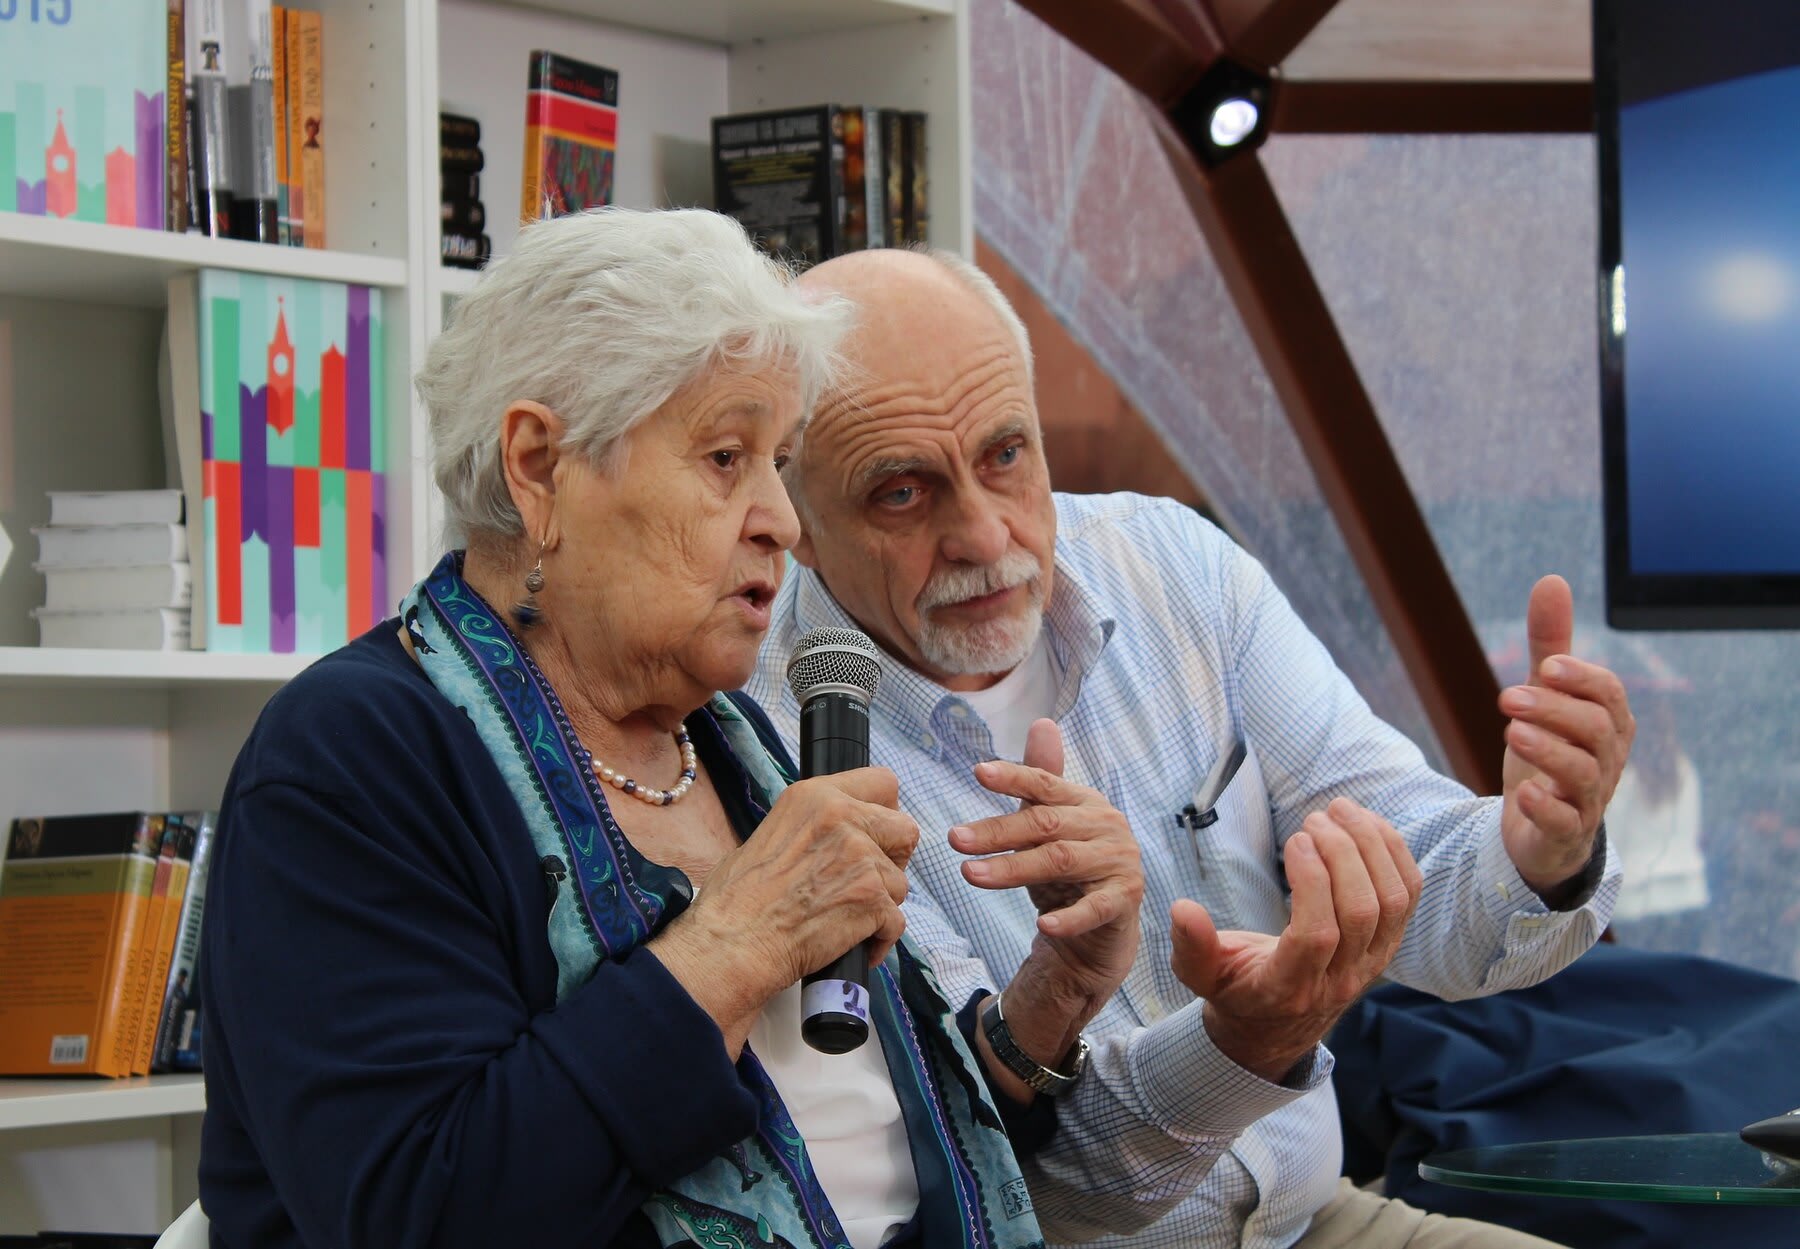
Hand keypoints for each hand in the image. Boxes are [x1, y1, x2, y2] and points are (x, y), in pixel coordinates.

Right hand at [649, 768, 917, 1052]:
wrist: (731, 945)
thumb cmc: (736, 900)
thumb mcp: (771, 833)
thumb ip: (813, 826)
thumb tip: (835, 836)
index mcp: (815, 796)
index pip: (883, 783)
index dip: (884, 813)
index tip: (875, 834)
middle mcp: (842, 817)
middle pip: (905, 829)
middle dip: (894, 857)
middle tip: (869, 880)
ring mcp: (861, 857)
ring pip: (900, 882)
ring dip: (881, 903)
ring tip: (846, 918)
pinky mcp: (871, 898)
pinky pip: (896, 921)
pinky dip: (880, 939)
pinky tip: (856, 945)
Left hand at [952, 720, 1142, 1087]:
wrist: (1101, 928)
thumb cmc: (1068, 871)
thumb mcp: (1049, 826)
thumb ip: (1041, 780)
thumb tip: (1042, 722)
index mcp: (1085, 801)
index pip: (1045, 784)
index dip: (1014, 777)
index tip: (978, 772)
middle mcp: (1106, 825)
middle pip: (1045, 824)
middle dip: (997, 831)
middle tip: (955, 838)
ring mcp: (1119, 862)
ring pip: (1060, 861)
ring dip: (1013, 868)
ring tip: (970, 875)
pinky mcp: (1125, 900)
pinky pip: (1095, 908)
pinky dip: (1070, 917)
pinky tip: (1044, 925)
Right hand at [1170, 799, 1420, 1082]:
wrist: (1277, 1027)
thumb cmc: (1235, 992)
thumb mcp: (1201, 977)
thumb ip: (1192, 947)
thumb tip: (1181, 908)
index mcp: (1290, 987)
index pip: (1316, 935)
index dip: (1313, 883)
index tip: (1295, 840)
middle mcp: (1340, 979)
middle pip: (1361, 912)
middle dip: (1343, 854)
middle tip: (1314, 819)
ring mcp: (1371, 963)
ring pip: (1392, 902)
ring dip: (1372, 847)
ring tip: (1341, 811)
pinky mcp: (1388, 945)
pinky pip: (1407, 896)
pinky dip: (1395, 855)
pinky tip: (1368, 825)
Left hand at [1498, 576, 1634, 896]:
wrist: (1543, 829)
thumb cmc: (1551, 752)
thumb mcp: (1546, 697)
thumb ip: (1550, 645)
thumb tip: (1552, 580)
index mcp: (1607, 723)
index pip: (1610, 694)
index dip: (1583, 679)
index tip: (1548, 667)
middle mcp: (1607, 759)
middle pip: (1595, 729)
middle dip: (1554, 710)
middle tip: (1506, 698)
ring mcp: (1589, 798)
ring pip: (1584, 773)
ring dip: (1548, 751)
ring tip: (1511, 731)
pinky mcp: (1566, 831)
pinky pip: (1565, 822)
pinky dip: (1547, 808)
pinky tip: (1525, 794)